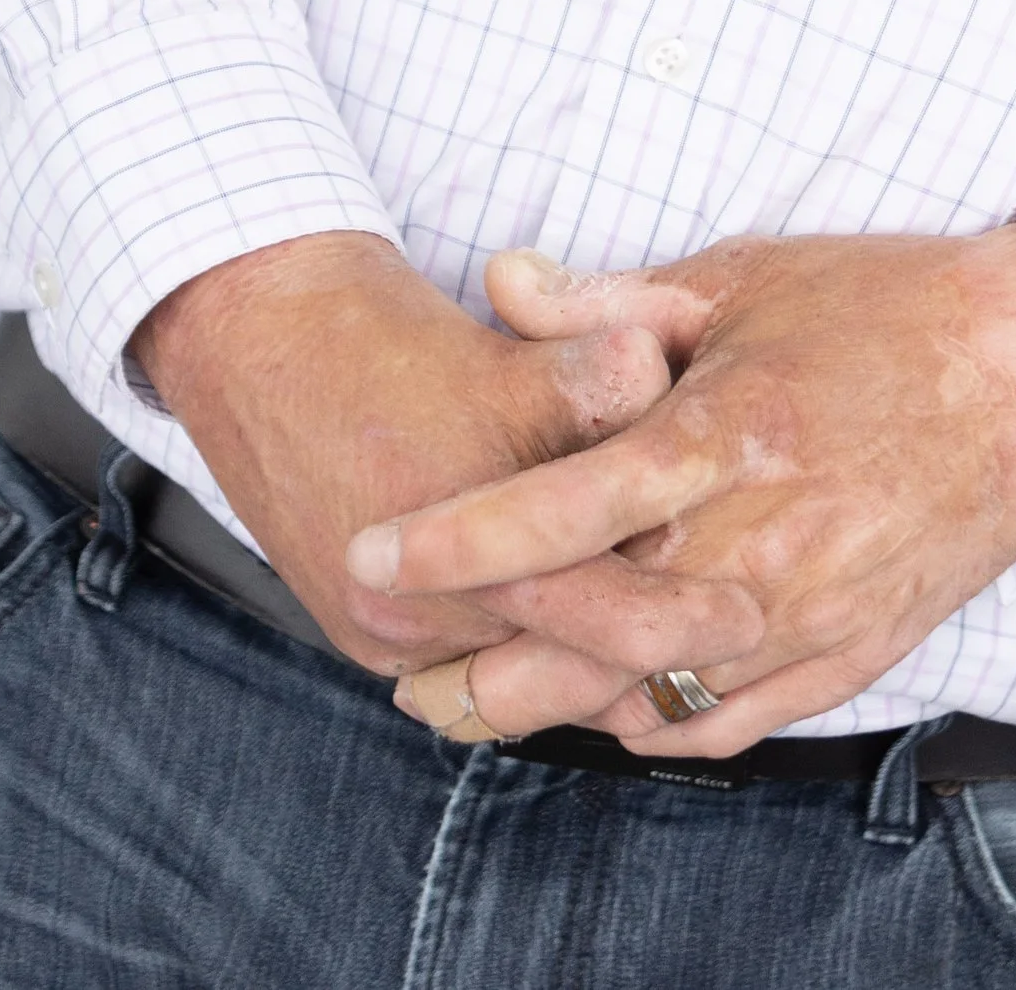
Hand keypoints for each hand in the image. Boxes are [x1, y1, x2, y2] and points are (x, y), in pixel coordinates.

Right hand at [130, 230, 763, 701]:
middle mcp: (420, 600)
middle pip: (568, 660)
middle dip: (656, 655)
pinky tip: (586, 651)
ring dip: (590, 667)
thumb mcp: (505, 343)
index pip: (605, 607)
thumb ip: (593, 368)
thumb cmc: (393, 335)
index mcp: (466, 527)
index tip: (757, 604)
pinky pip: (465, 678)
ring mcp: (385, 627)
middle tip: (739, 641)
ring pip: (516, 680)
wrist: (258, 343)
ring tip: (674, 655)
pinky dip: (526, 666)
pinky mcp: (364, 634)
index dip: (687, 610)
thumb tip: (657, 370)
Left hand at [352, 221, 1015, 755]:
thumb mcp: (743, 277)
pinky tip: (599, 711)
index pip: (567, 509)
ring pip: (648, 697)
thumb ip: (611, 299)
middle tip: (395, 662)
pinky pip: (725, 721)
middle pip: (589, 637)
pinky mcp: (847, 653)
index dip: (459, 538)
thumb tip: (499, 277)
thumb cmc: (887, 308)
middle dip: (477, 661)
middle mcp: (766, 545)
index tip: (373, 548)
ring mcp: (809, 614)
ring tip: (466, 703)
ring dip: (548, 709)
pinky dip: (648, 726)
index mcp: (735, 438)